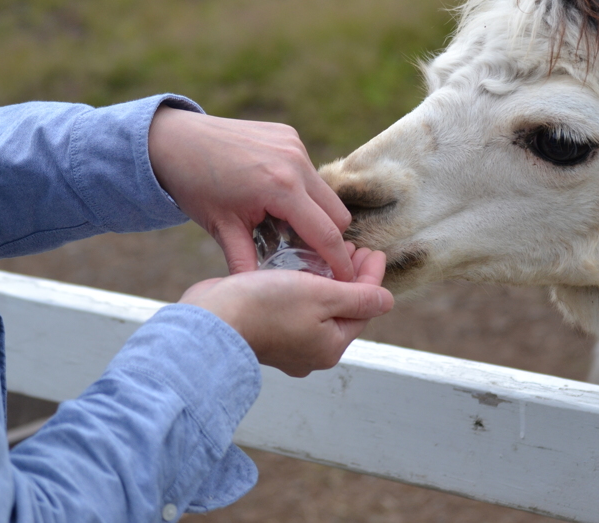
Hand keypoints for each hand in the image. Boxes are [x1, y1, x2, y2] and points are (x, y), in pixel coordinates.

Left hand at [148, 106, 354, 279]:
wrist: (174, 140)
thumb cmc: (195, 185)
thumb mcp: (221, 228)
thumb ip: (245, 263)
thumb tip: (260, 295)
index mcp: (282, 189)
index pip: (326, 234)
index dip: (339, 261)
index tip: (346, 280)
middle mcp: (296, 163)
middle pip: (337, 213)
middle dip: (329, 237)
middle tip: (308, 255)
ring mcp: (294, 144)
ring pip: (324, 191)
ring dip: (314, 212)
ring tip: (285, 226)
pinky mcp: (289, 134)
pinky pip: (308, 170)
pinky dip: (301, 188)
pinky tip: (273, 197)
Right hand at [180, 245, 390, 376]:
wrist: (210, 320)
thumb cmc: (265, 307)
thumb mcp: (322, 296)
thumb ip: (358, 298)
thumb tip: (388, 301)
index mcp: (330, 348)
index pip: (364, 308)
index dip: (372, 277)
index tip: (374, 250)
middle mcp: (310, 352)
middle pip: (342, 309)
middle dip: (350, 276)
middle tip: (355, 247)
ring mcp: (287, 345)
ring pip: (318, 308)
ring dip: (328, 279)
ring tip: (331, 252)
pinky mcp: (265, 332)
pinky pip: (295, 308)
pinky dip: (305, 287)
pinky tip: (302, 267)